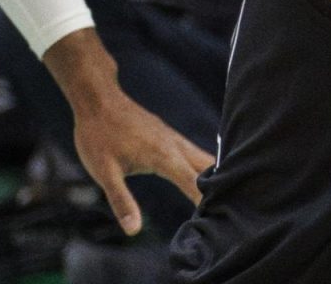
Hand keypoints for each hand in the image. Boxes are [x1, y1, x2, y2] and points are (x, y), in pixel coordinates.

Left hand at [42, 29, 212, 234]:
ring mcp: (174, 138)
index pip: (194, 183)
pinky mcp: (169, 135)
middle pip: (209, 167)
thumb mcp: (104, 173)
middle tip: (232, 206)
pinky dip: (206, 165)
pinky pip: (195, 151)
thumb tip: (133, 230)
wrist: (99, 100)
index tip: (219, 215)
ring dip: (215, 174)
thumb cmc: (99, 137)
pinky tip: (206, 173)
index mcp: (164, 156)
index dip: (206, 200)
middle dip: (220, 186)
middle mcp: (176, 145)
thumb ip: (121, 201)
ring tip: (227, 193)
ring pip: (204, 157)